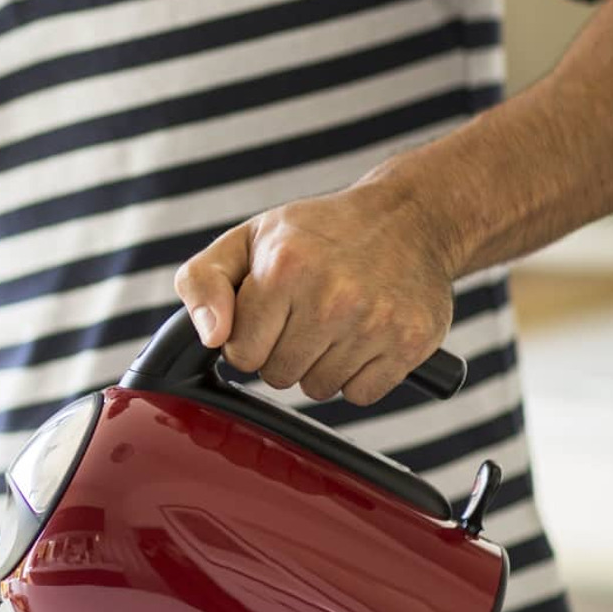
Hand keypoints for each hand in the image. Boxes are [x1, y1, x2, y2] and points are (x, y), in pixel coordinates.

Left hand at [175, 179, 455, 404]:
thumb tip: (212, 337)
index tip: (268, 314)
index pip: (241, 354)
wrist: (408, 217)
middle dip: (283, 352)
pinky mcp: (410, 342)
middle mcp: (332, 296)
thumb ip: (202, 282)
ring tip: (335, 321)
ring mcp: (375, 321)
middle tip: (305, 313)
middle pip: (279, 376)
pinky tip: (363, 334)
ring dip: (320, 365)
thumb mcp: (247, 239)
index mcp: (284, 267)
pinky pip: (360, 394)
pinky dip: (358, 374)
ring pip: (319, 388)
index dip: (249, 338)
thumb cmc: (318, 232)